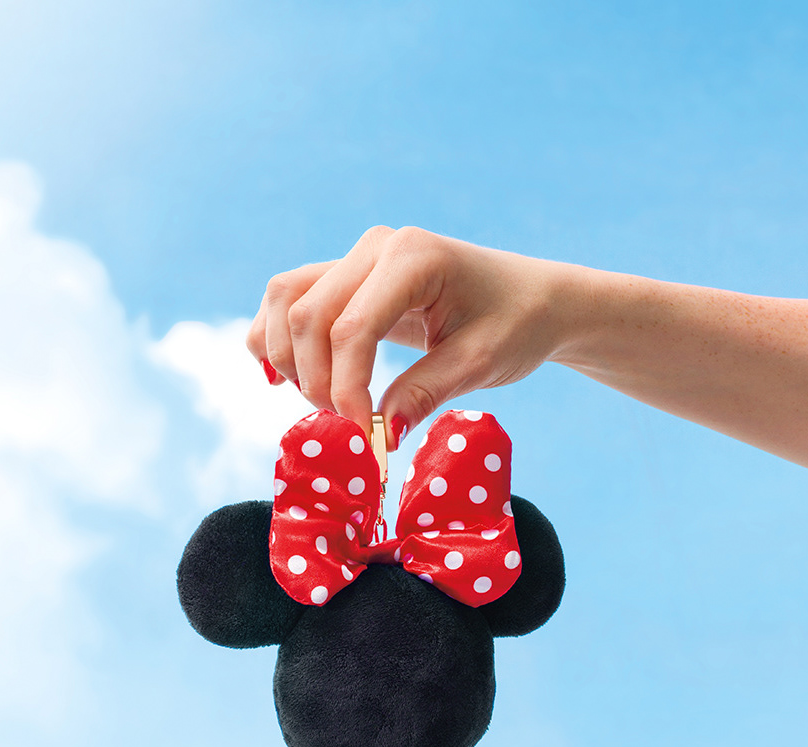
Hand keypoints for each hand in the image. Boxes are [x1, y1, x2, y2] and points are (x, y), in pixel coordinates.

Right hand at [245, 226, 575, 444]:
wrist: (530, 299)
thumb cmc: (514, 326)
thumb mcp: (479, 364)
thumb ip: (426, 394)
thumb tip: (381, 434)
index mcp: (413, 258)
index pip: (351, 330)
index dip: (347, 390)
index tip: (364, 437)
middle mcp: (375, 248)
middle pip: (307, 316)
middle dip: (316, 381)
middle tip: (348, 428)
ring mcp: (356, 257)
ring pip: (285, 301)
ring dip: (287, 359)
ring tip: (321, 403)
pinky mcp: (345, 276)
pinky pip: (290, 299)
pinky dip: (277, 338)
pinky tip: (284, 377)